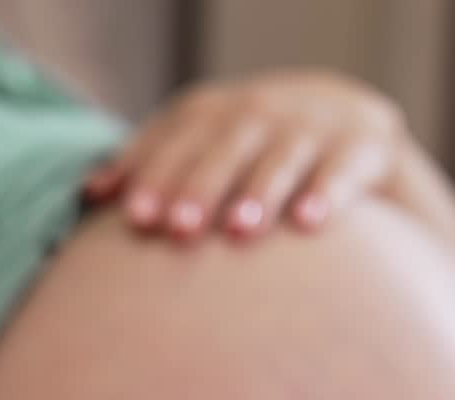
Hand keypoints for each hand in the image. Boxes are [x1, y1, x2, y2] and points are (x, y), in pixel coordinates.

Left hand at [84, 71, 406, 241]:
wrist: (358, 128)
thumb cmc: (264, 152)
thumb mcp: (213, 147)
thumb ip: (159, 164)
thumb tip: (90, 195)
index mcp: (218, 112)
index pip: (180, 137)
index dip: (157, 174)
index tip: (136, 219)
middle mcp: (264, 112)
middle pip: (226, 146)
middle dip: (201, 187)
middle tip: (180, 231)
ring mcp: (316, 126)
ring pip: (282, 156)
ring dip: (259, 192)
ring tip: (239, 233)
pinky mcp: (364, 148)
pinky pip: (344, 171)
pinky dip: (327, 194)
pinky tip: (309, 225)